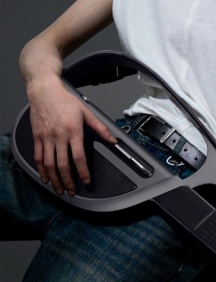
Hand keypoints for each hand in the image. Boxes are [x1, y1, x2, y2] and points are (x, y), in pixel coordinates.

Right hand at [27, 76, 115, 194]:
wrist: (44, 90)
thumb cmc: (65, 100)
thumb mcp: (87, 112)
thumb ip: (100, 128)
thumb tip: (113, 139)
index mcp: (73, 131)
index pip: (78, 157)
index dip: (82, 172)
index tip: (86, 181)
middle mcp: (58, 136)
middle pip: (62, 164)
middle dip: (67, 181)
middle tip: (71, 192)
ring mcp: (46, 137)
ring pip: (49, 163)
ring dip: (54, 179)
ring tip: (59, 189)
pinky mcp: (37, 137)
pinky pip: (38, 156)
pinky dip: (41, 169)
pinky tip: (45, 177)